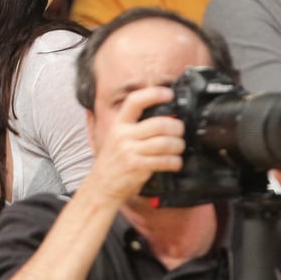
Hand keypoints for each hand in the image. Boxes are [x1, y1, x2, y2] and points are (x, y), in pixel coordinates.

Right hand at [86, 86, 184, 205]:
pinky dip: (175, 162)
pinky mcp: (137, 166)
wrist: (101, 185)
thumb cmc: (113, 161)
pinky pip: (165, 160)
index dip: (153, 94)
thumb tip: (166, 117)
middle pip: (159, 124)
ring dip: (178, 146)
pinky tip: (174, 162)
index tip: (168, 94)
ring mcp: (129, 151)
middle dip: (177, 127)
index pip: (135, 101)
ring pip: (166, 142)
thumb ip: (135, 127)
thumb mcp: (117, 138)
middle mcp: (123, 135)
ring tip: (178, 148)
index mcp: (118, 124)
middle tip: (179, 131)